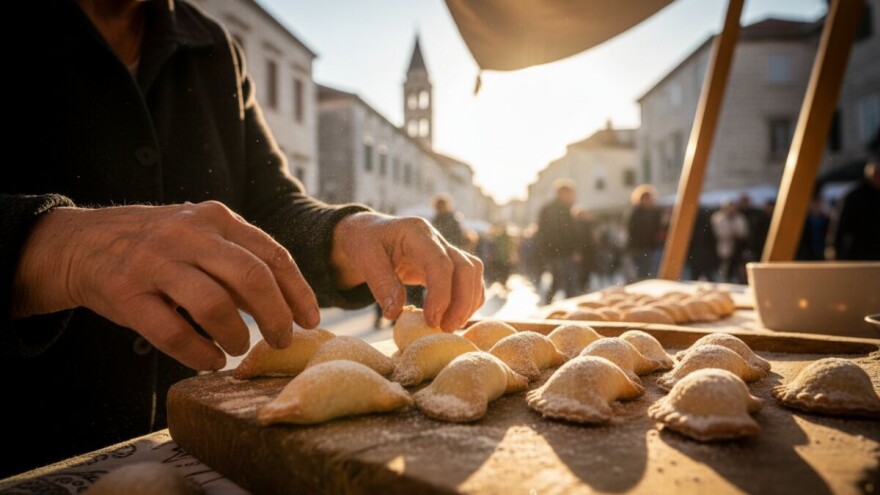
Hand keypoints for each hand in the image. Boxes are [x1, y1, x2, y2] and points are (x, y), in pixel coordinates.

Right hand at [13, 201, 318, 369]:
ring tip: (239, 349)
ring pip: (215, 306)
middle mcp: (188, 235)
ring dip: (236, 336)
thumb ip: (240, 263)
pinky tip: (210, 359)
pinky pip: (174, 333)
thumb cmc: (157, 247)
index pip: (272, 255)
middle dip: (276, 317)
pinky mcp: (127, 294)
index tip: (311, 321)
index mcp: (215, 218)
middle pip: (252, 278)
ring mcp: (155, 263)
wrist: (80, 244)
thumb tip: (288, 305)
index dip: (298, 292)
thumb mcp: (201, 237)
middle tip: (281, 341)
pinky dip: (200, 353)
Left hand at [331, 212, 484, 330]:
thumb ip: (381, 284)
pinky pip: (470, 279)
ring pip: (473, 272)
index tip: (431, 321)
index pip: (440, 262)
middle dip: (462, 302)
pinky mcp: (448, 262)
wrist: (368, 233)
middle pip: (466, 267)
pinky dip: (468, 299)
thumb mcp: (364, 258)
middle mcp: (436, 239)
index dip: (441, 294)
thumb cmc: (364, 243)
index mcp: (416, 233)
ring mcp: (445, 249)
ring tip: (449, 326)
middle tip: (445, 329)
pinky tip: (453, 317)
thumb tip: (395, 314)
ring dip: (468, 302)